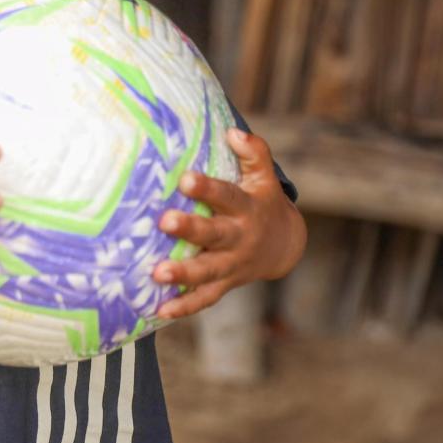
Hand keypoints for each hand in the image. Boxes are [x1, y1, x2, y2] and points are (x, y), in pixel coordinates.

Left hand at [150, 127, 306, 319]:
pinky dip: (184, 307)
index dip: (208, 187)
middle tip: (164, 221)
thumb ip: (253, 152)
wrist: (285, 246)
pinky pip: (205, 299)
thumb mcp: (264, 177)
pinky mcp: (225, 284)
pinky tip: (159, 311)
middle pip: (214, 234)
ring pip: (208, 271)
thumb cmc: (262, 201)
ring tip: (156, 273)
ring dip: (183, 274)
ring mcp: (232, 264)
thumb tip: (233, 130)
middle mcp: (239, 238)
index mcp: (246, 208)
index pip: (226, 196)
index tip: (186, 177)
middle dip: (190, 230)